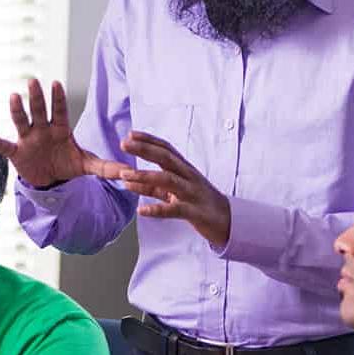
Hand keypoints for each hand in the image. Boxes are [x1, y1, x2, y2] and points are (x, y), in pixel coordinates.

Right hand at [0, 79, 127, 190]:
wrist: (50, 180)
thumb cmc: (67, 165)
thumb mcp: (87, 165)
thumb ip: (105, 167)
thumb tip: (128, 172)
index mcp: (61, 129)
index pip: (60, 110)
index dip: (58, 98)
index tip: (56, 83)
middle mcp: (43, 129)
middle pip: (39, 110)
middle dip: (37, 96)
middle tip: (33, 81)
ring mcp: (28, 139)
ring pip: (22, 121)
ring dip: (17, 110)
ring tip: (14, 96)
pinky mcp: (17, 153)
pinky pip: (5, 146)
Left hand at [116, 131, 231, 247]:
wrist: (228, 220)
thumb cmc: (199, 202)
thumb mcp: (175, 192)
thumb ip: (152, 186)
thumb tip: (127, 181)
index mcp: (185, 169)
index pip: (166, 149)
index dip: (149, 140)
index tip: (131, 134)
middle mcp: (188, 177)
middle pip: (166, 158)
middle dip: (145, 149)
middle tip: (124, 143)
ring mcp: (192, 193)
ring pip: (168, 180)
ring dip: (145, 176)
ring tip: (125, 176)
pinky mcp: (194, 212)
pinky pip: (174, 210)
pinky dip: (157, 210)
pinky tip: (141, 211)